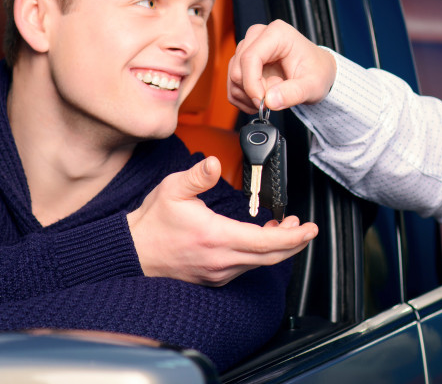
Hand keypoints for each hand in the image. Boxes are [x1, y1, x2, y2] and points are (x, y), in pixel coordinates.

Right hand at [127, 156, 317, 285]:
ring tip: (284, 226)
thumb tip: (215, 163)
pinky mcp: (213, 277)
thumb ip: (198, 176)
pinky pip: (245, 268)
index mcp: (216, 238)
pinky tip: (261, 239)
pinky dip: (260, 254)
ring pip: (259, 263)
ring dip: (276, 247)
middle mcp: (221, 261)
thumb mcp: (172, 190)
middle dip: (293, 242)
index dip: (293, 237)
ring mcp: (217, 273)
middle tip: (304, 226)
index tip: (310, 228)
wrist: (131, 253)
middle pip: (271, 257)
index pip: (266, 243)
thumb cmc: (151, 222)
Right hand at [227, 20, 337, 112]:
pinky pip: (232, 86)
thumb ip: (293, 93)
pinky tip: (263, 100)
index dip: (252, 83)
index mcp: (277, 33)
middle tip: (274, 99)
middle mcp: (258, 36)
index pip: (250, 57)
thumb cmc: (317, 72)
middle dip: (253, 91)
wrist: (318, 73)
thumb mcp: (313, 85)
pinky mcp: (242, 62)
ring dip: (249, 97)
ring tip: (273, 98)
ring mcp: (248, 48)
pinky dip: (244, 99)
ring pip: (234, 78)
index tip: (262, 102)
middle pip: (238, 68)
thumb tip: (269, 101)